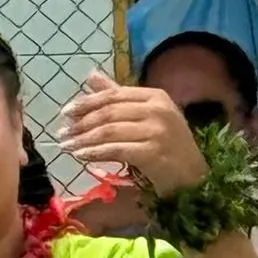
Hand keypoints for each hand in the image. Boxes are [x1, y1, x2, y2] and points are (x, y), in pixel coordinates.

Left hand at [59, 73, 208, 196]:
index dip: (87, 103)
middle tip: (62, 133)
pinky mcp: (154, 152)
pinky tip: (81, 156)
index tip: (66, 113)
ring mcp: (157, 131)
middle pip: (109, 112)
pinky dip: (96, 153)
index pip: (113, 95)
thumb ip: (119, 97)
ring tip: (67, 146)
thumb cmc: (171, 150)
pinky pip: (116, 150)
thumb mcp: (147, 117)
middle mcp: (158, 109)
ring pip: (110, 131)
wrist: (195, 180)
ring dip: (84, 139)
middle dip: (81, 123)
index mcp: (155, 96)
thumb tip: (91, 76)